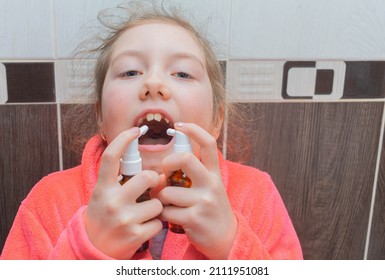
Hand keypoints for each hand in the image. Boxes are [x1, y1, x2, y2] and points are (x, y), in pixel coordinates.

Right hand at [84, 127, 162, 258]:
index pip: (111, 157)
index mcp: (102, 188)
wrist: (94, 249)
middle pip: (147, 177)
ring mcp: (123, 219)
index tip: (136, 129)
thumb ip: (119, 179)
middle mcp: (112, 202)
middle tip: (153, 185)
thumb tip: (146, 165)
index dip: (124, 139)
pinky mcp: (135, 235)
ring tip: (144, 213)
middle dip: (156, 180)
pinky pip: (159, 223)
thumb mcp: (103, 194)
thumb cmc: (104, 216)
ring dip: (156, 207)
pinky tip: (144, 228)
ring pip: (158, 203)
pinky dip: (156, 225)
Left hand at [158, 123, 237, 258]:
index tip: (179, 125)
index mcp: (214, 173)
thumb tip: (161, 170)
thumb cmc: (210, 208)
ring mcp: (203, 201)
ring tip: (167, 204)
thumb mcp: (208, 186)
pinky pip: (166, 211)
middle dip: (168, 162)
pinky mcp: (194, 218)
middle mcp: (211, 184)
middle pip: (186, 158)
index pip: (208, 144)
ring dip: (161, 198)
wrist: (225, 237)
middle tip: (165, 173)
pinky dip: (162, 214)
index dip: (194, 129)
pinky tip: (169, 217)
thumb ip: (191, 175)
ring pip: (167, 191)